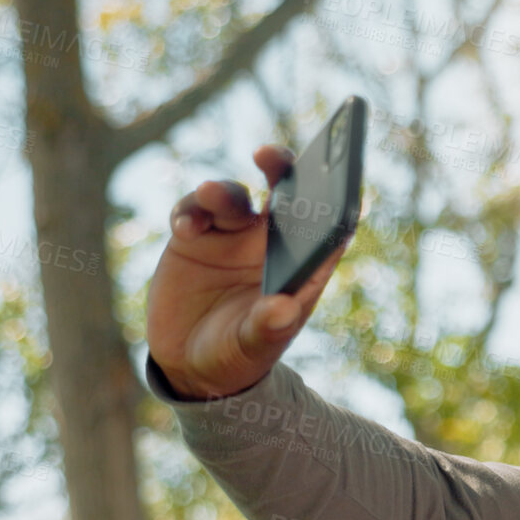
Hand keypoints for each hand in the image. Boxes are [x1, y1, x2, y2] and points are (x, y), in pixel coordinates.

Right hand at [145, 144, 349, 399]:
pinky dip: (188, 211)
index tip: (333, 180)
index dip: (335, 199)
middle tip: (269, 156)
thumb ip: (267, 329)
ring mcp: (232, 236)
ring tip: (211, 194)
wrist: (191, 363)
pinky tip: (184, 227)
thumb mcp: (253, 349)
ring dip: (222, 192)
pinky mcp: (195, 237)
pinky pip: (192, 211)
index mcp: (302, 266)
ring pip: (233, 197)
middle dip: (281, 168)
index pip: (328, 225)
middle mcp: (271, 243)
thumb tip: (284, 308)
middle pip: (284, 192)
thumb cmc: (238, 356)